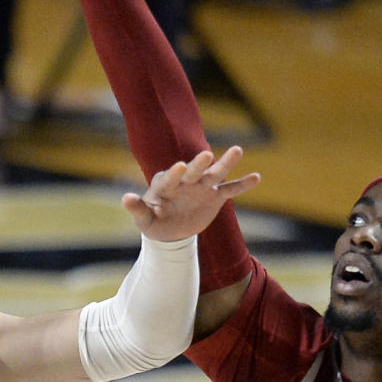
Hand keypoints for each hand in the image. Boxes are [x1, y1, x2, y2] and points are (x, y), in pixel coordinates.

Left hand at [122, 147, 260, 240]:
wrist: (170, 231)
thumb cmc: (154, 221)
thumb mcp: (144, 219)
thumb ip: (137, 209)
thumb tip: (125, 198)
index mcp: (166, 184)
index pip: (170, 177)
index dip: (175, 173)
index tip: (180, 167)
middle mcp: (185, 181)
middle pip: (194, 171)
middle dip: (199, 164)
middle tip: (206, 155)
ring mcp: (201, 187)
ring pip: (214, 174)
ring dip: (225, 163)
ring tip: (237, 149)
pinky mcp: (214, 197)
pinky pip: (230, 190)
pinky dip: (242, 184)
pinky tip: (256, 177)